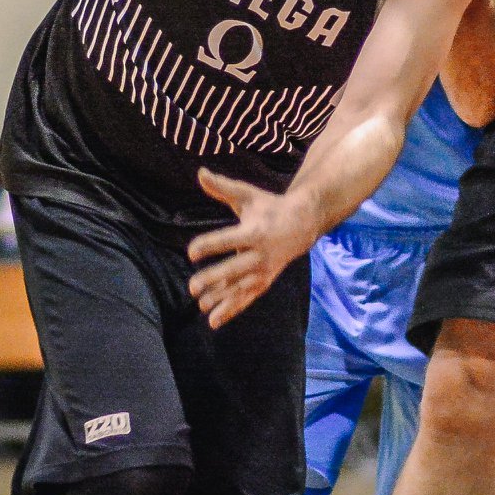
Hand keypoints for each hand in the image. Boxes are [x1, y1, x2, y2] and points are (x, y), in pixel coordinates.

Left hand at [186, 169, 321, 328]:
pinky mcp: (265, 281)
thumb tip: (199, 172)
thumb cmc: (269, 206)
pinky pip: (247, 298)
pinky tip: (213, 321)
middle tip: (192, 287)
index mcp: (254, 231)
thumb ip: (222, 187)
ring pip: (240, 288)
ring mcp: (264, 270)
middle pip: (235, 269)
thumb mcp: (248, 195)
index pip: (228, 240)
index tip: (191, 252)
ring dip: (221, 299)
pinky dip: (231, 310)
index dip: (209, 245)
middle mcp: (260, 254)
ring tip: (200, 306)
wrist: (303, 223)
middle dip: (214, 279)